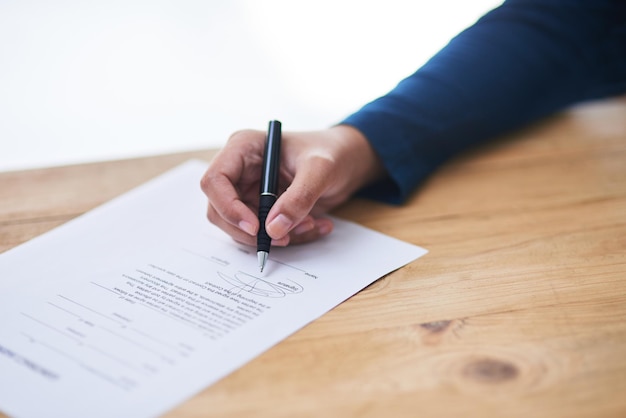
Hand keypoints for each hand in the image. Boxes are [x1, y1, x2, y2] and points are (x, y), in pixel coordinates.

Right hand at [200, 125, 383, 246]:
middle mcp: (240, 171)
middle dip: (252, 231)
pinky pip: (265, 234)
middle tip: (285, 237)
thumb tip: (273, 229)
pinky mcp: (262, 210)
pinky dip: (289, 236)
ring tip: (311, 224)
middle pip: (220, 210)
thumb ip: (299, 197)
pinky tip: (316, 225)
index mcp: (243, 148)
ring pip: (243, 228)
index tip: (256, 228)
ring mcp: (249, 192)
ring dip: (276, 236)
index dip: (228, 207)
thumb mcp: (320, 170)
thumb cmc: (332, 153)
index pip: (215, 181)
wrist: (347, 161)